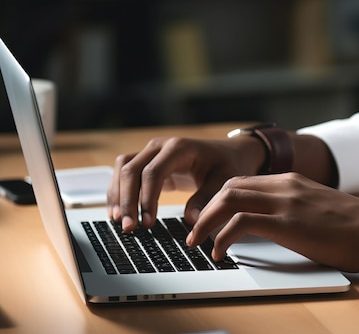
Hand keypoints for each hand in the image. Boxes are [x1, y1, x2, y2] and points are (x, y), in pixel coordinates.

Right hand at [107, 136, 264, 231]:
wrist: (226, 154)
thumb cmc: (226, 165)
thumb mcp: (224, 180)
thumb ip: (208, 198)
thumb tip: (191, 220)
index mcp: (180, 147)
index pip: (154, 171)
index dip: (147, 198)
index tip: (148, 223)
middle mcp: (160, 146)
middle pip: (131, 169)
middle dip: (127, 200)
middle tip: (129, 228)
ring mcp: (151, 152)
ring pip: (122, 169)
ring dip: (117, 195)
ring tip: (119, 222)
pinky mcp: (147, 163)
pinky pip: (124, 173)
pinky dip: (118, 192)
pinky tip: (118, 212)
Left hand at [185, 172, 358, 272]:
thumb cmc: (354, 227)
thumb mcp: (318, 209)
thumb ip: (294, 210)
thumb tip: (274, 226)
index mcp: (291, 181)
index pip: (242, 182)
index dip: (218, 200)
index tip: (208, 219)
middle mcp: (285, 185)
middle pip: (228, 187)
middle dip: (204, 209)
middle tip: (194, 231)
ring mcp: (286, 202)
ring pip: (228, 199)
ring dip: (205, 221)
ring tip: (197, 242)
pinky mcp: (289, 223)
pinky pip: (241, 223)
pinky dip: (222, 236)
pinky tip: (220, 252)